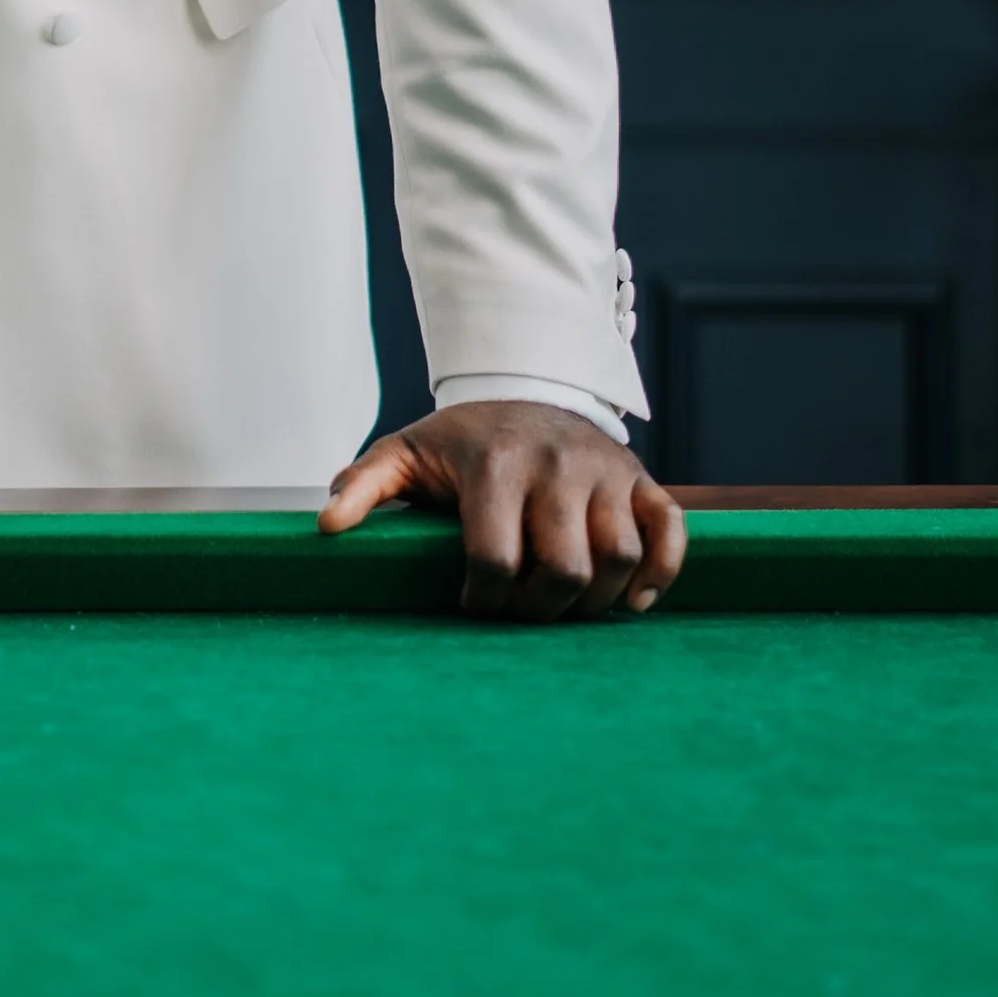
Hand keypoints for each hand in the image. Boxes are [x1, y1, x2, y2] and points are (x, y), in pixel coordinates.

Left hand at [319, 398, 684, 620]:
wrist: (528, 387)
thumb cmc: (462, 439)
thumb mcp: (405, 452)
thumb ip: (364, 485)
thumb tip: (326, 525)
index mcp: (496, 465)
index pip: (495, 558)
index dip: (483, 599)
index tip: (473, 604)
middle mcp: (557, 465)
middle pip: (564, 568)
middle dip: (540, 608)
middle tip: (521, 609)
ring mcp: (606, 471)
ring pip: (620, 557)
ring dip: (596, 599)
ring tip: (565, 604)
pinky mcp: (642, 478)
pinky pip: (671, 531)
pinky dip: (661, 572)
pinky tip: (630, 599)